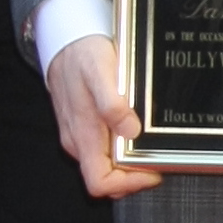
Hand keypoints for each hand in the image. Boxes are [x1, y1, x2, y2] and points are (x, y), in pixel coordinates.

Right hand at [46, 35, 162, 197]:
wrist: (64, 39)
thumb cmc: (81, 54)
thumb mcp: (99, 71)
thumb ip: (111, 102)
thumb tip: (130, 129)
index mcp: (82, 135)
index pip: (100, 183)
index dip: (128, 184)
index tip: (153, 171)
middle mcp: (78, 142)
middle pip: (106, 178)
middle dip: (134, 175)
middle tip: (158, 155)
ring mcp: (79, 135)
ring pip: (106, 165)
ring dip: (130, 161)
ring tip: (151, 142)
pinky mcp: (83, 126)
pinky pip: (103, 148)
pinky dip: (122, 146)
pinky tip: (136, 128)